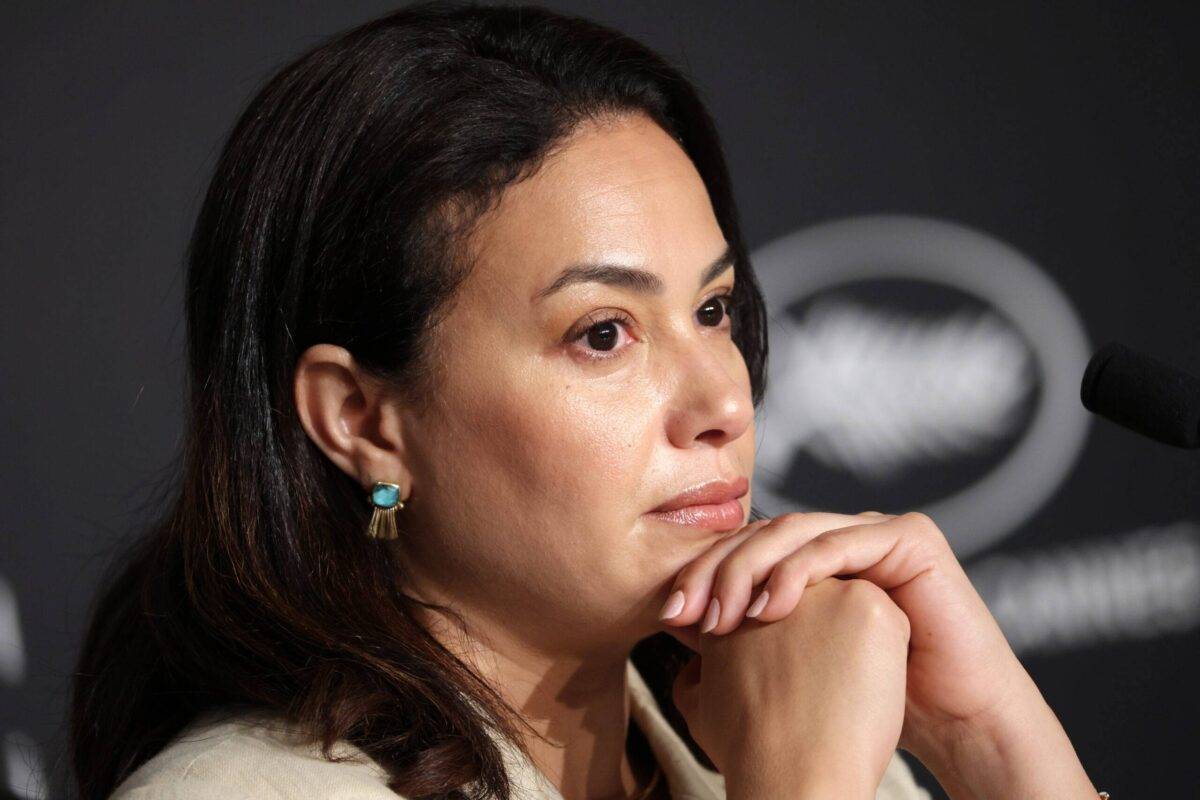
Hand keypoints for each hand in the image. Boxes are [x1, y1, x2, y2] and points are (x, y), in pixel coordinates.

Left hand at [656, 511, 1034, 762]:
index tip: (667, 615)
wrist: (952, 721)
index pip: (745, 548)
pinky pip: (838, 543)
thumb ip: (746, 632)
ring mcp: (875, 531)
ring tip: (721, 617)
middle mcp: (842, 536)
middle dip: (713, 569)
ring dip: (746, 570)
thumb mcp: (796, 662)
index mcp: (814, 558)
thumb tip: (678, 624)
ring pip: (793, 531)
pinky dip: (796, 572)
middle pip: (762, 533)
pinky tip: (767, 609)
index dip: (702, 574)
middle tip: (682, 610)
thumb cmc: (873, 701)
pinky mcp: (908, 537)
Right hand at [672, 576, 911, 799]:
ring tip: (838, 695)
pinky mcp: (865, 602)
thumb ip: (695, 675)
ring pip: (847, 610)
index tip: (789, 686)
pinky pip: (885, 622)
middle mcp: (772, 584)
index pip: (766, 608)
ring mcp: (819, 588)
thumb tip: (698, 667)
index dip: (785, 651)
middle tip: (816, 693)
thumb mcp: (699, 708)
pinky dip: (883, 656)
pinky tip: (862, 689)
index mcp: (731, 604)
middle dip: (816, 641)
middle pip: (806, 602)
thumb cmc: (753, 751)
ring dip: (850, 645)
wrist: (794, 770)